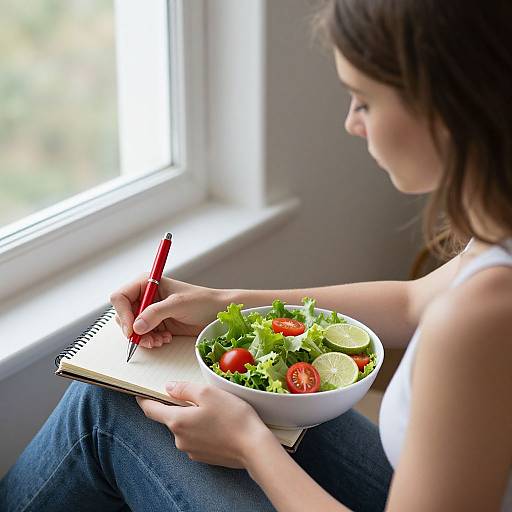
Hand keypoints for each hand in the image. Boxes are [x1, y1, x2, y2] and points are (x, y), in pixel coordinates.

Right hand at [110, 276, 229, 347]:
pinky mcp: (157, 324)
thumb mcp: (178, 305)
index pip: (121, 297)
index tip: (132, 328)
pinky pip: (143, 335)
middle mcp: (146, 296)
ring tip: (158, 340)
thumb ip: (155, 313)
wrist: (217, 313)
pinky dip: (151, 340)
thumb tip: (136, 326)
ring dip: (143, 338)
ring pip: (132, 328)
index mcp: (148, 282)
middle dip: (133, 330)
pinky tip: (164, 339)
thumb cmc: (202, 301)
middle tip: (146, 339)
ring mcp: (150, 311)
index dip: (123, 313)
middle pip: (123, 315)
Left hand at [136, 382, 270, 467]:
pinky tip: (220, 424)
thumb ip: (184, 389)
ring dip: (193, 419)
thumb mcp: (208, 393)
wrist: (254, 447)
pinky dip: (203, 430)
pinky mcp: (204, 457)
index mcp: (177, 421)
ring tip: (215, 411)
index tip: (139, 394)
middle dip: (180, 407)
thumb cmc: (232, 417)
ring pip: (186, 429)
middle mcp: (180, 439)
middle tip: (199, 396)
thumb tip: (168, 387)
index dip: (144, 400)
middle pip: (171, 418)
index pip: (152, 410)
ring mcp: (192, 450)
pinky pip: (197, 439)